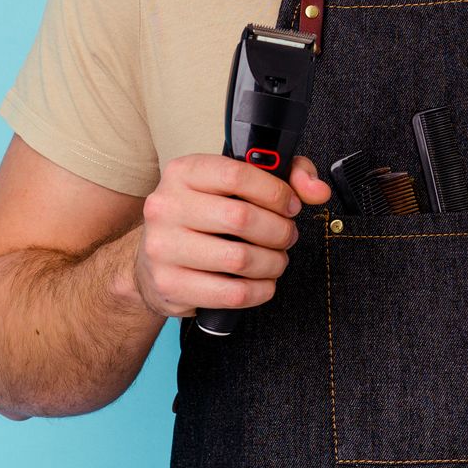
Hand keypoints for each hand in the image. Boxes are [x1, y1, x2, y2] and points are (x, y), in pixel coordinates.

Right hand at [132, 152, 331, 317]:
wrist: (151, 260)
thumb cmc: (204, 216)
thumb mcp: (236, 183)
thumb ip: (286, 175)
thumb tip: (317, 190)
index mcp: (183, 173)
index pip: (238, 175)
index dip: (275, 192)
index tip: (291, 205)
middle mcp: (166, 207)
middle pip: (242, 218)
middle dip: (279, 231)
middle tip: (287, 236)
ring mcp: (163, 248)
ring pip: (240, 259)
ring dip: (273, 263)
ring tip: (276, 259)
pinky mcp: (170, 286)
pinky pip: (231, 294)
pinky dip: (260, 291)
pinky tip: (264, 282)